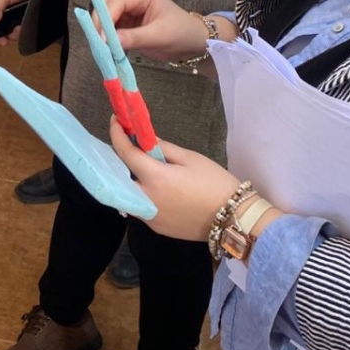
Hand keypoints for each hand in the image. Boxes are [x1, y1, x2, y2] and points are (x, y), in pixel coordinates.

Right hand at [0, 0, 30, 44]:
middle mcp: (13, 19)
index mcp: (3, 14)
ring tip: (22, 25)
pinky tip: (29, 23)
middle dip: (12, 35)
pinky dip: (29, 29)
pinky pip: (31, 29)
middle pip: (10, 34)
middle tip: (16, 29)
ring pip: (20, 33)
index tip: (3, 41)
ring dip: (20, 32)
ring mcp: (23, 20)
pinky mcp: (33, 20)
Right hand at [102, 0, 237, 61]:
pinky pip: (111, 27)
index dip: (105, 18)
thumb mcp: (159, 36)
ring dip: (102, 30)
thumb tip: (109, 42)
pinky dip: (108, 37)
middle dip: (100, 22)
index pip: (116, 0)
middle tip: (98, 42)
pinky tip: (109, 48)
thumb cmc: (182, 34)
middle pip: (106, 4)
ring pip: (106, 15)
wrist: (194, 43)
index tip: (101, 38)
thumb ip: (134, 37)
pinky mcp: (127, 23)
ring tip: (103, 47)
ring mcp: (129, 10)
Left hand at [110, 118, 282, 241]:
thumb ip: (162, 147)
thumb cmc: (215, 183)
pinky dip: (141, 194)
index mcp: (156, 179)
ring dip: (130, 178)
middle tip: (129, 147)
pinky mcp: (156, 228)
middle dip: (119, 161)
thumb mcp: (190, 158)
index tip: (115, 121)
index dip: (117, 135)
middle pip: (120, 177)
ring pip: (128, 194)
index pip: (126, 153)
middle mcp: (147, 200)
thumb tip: (143, 138)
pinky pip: (140, 207)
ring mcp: (150, 218)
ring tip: (141, 166)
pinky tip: (153, 186)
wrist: (234, 219)